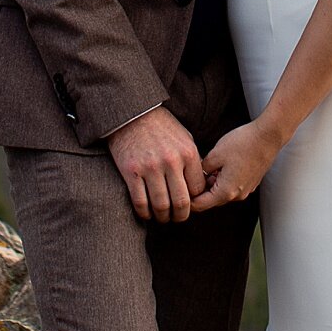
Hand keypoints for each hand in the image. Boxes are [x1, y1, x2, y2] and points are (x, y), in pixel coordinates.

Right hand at [108, 105, 207, 222]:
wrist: (133, 112)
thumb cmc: (161, 126)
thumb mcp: (184, 137)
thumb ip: (192, 161)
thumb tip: (199, 186)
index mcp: (187, 152)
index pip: (197, 190)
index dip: (194, 202)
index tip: (189, 205)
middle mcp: (171, 161)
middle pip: (181, 203)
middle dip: (180, 216)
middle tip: (176, 218)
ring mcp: (150, 167)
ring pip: (161, 206)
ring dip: (163, 217)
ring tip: (162, 217)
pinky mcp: (131, 172)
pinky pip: (140, 202)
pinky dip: (144, 213)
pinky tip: (147, 212)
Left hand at [195, 116, 280, 209]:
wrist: (268, 136)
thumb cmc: (242, 144)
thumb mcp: (215, 154)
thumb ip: (202, 169)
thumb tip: (197, 175)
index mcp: (225, 192)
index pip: (200, 205)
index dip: (188, 198)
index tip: (180, 188)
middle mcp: (236, 196)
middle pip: (211, 200)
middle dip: (201, 189)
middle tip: (191, 173)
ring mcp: (246, 190)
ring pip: (222, 192)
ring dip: (213, 182)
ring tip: (208, 164)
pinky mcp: (251, 182)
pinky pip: (232, 185)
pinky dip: (224, 178)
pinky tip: (223, 162)